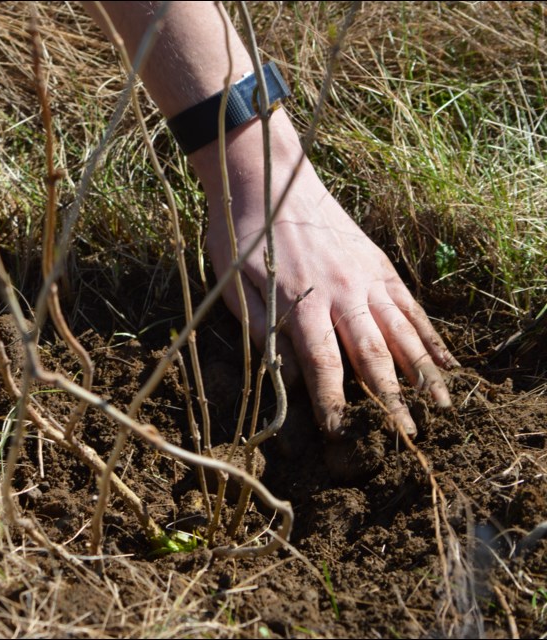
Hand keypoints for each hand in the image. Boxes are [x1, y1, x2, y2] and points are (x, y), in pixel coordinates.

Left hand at [198, 117, 457, 437]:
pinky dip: (428, 334)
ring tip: (441, 405)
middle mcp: (342, 292)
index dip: (334, 401)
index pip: (324, 363)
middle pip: (373, 354)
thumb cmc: (243, 234)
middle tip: (407, 435)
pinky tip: (444, 359)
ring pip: (402, 332)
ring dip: (423, 372)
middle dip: (391, 399)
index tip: (342, 432)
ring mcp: (366, 276)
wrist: (270, 176)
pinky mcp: (378, 263)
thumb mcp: (234, 284)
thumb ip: (261, 329)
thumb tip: (286, 374)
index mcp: (301, 301)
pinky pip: (410, 304)